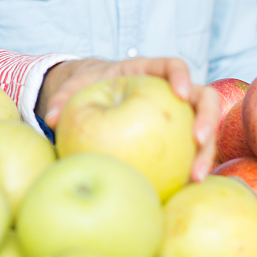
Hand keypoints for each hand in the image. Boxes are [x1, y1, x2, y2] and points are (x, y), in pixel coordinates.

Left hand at [36, 57, 220, 181]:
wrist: (94, 99)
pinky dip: (190, 168)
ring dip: (206, 151)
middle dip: (207, 117)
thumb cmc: (88, 88)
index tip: (180, 93)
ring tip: (196, 176)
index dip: (181, 77)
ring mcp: (177, 116)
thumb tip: (49, 117)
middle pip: (203, 97)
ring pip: (204, 128)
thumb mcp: (77, 88)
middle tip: (198, 140)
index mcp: (150, 71)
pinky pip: (190, 152)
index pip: (173, 66)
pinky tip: (185, 190)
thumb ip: (65, 98)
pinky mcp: (177, 139)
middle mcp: (170, 92)